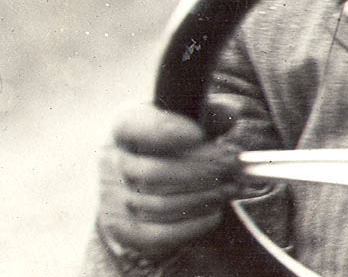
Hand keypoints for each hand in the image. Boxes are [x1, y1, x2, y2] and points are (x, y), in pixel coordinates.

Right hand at [97, 102, 241, 258]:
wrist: (148, 175)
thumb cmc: (176, 139)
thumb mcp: (189, 118)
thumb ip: (208, 114)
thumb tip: (229, 116)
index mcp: (126, 125)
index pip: (134, 126)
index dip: (164, 131)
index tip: (198, 134)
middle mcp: (113, 161)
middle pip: (153, 172)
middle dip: (201, 170)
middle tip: (233, 165)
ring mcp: (113, 197)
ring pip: (158, 205)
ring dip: (201, 197)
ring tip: (231, 187)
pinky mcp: (123, 229)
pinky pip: (156, 234)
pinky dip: (190, 225)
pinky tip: (215, 213)